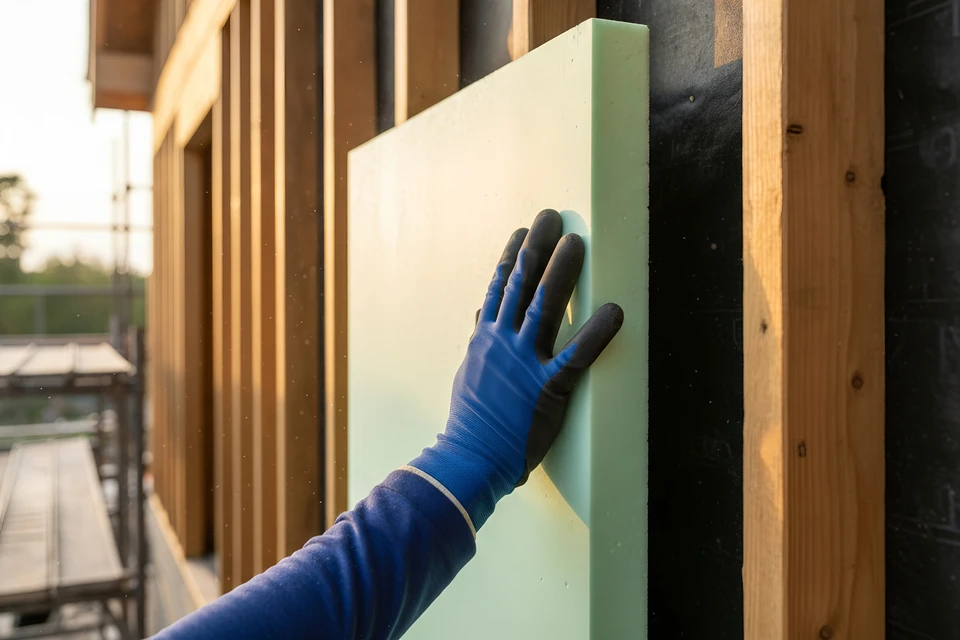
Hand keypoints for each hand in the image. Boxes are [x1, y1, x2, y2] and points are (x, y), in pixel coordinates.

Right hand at [411, 209, 623, 529]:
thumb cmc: (472, 418)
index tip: (524, 229)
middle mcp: (503, 342)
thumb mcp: (469, 370)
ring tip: (576, 242)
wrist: (471, 457)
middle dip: (537, 246)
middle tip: (552, 216)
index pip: (500, 285)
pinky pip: (576, 356)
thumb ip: (480, 338)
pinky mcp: (547, 389)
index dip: (514, 254)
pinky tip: (614, 310)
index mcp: (486, 338)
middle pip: (521, 283)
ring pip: (544, 307)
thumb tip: (481, 312)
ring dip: (562, 272)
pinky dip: (597, 332)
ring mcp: (524, 364)